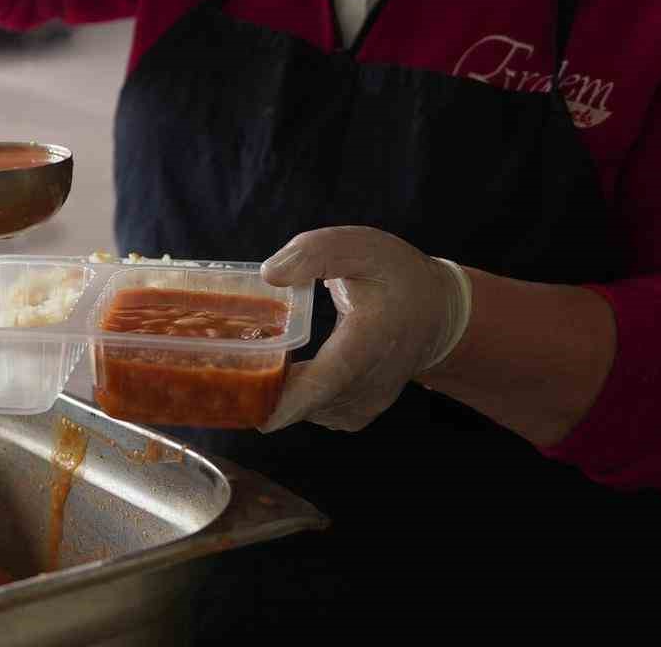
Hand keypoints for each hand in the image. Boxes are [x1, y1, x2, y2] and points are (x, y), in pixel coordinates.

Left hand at [258, 227, 472, 432]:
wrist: (436, 314)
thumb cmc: (396, 277)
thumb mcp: (360, 247)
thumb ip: (315, 254)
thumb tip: (270, 274)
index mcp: (370, 340)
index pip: (329, 379)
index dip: (290, 399)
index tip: (255, 411)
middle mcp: (368, 384)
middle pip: (306, 402)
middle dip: (262, 389)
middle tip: (224, 364)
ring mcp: (362, 405)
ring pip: (305, 411)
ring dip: (275, 391)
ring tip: (253, 355)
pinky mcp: (354, 414)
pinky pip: (313, 413)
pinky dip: (291, 397)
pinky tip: (280, 368)